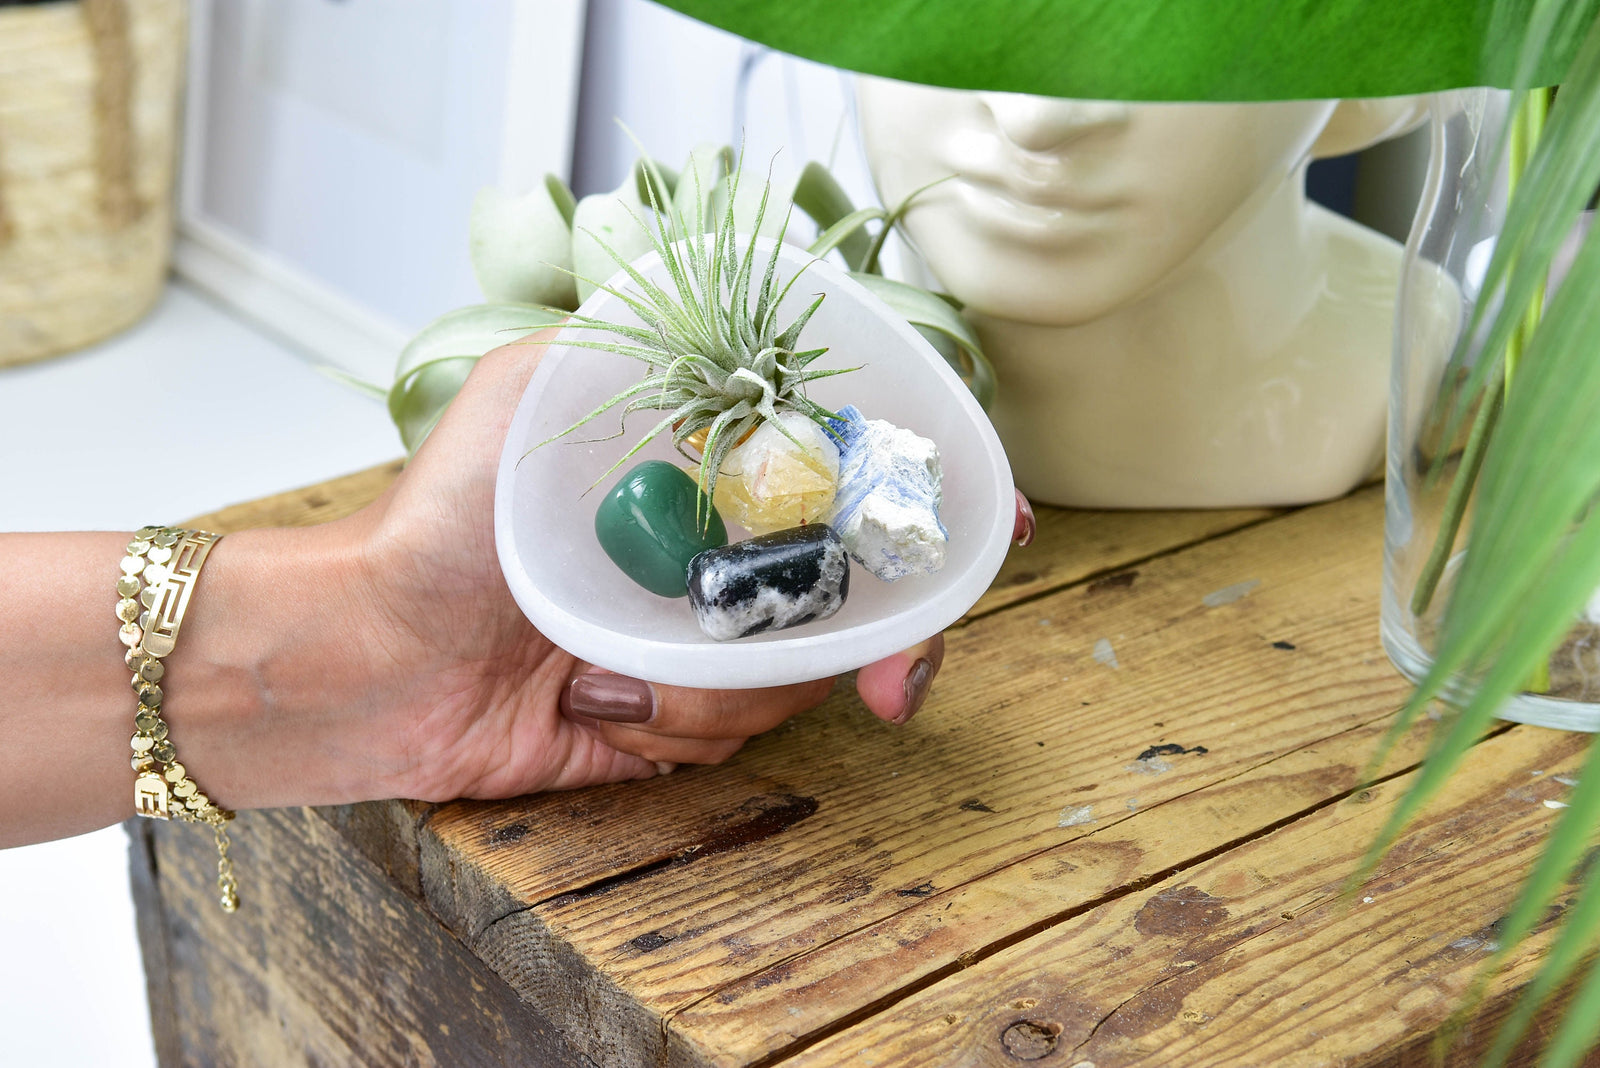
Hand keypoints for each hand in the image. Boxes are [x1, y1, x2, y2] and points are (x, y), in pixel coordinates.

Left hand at [339, 333, 1024, 802]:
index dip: (932, 512)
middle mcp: (716, 564)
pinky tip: (586, 700)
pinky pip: (724, 738)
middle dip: (886, 646)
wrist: (366, 654)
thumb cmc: (444, 512)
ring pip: (792, 680)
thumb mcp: (543, 386)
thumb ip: (653, 352)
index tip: (993, 530)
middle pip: (857, 602)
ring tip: (601, 661)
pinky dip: (663, 724)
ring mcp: (697, 650)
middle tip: (891, 686)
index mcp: (704, 479)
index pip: (849, 485)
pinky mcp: (667, 728)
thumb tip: (763, 341)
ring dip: (711, 684)